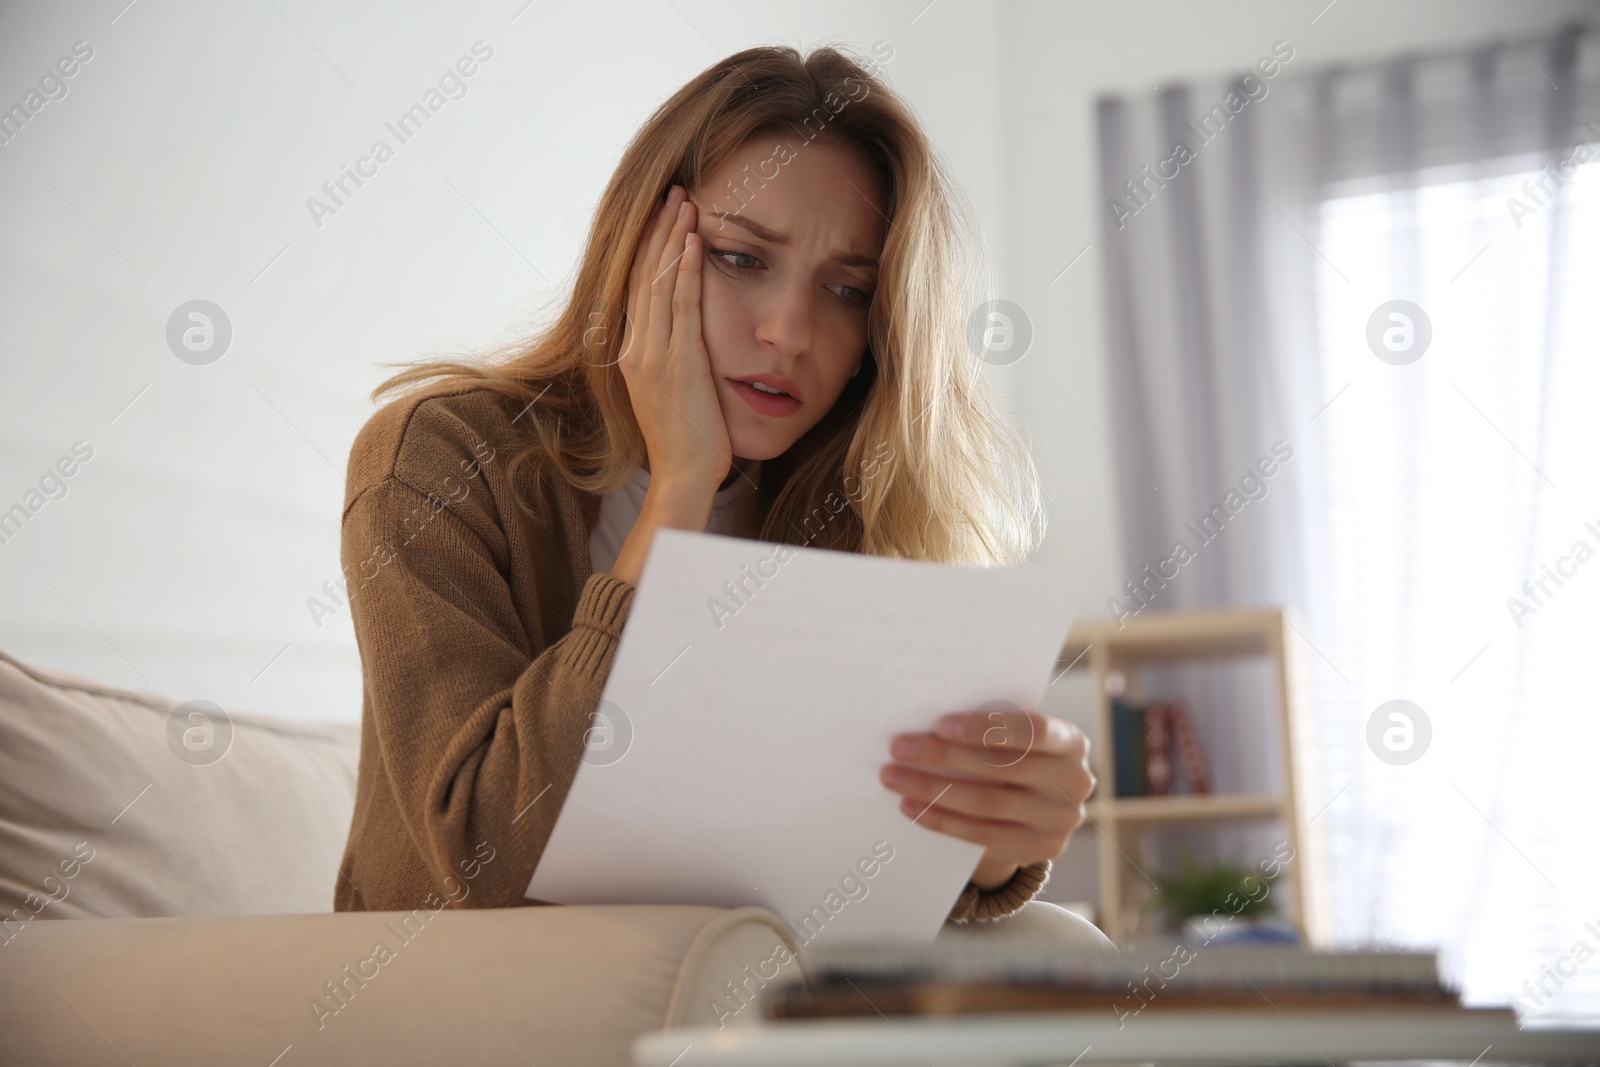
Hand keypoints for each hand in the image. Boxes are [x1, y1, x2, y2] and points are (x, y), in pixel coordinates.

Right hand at [617, 185, 730, 492]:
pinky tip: (694, 242)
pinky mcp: (676, 363)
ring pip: (658, 282)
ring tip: (685, 202)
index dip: (647, 248)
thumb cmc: (688, 442)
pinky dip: (685, 271)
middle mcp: (635, 349)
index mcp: (632, 354)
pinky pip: (680, 306)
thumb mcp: (675, 393)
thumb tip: (690, 340)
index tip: (661, 216)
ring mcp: (652, 355)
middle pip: (642, 275)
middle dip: (658, 230)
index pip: (636, 288)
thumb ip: (676, 361)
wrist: (683, 476)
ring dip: (672, 238)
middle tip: (674, 192)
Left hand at [880, 707, 1095, 889]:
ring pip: (986, 804)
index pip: (1032, 731)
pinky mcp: (1036, 849)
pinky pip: (980, 835)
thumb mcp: (1020, 738)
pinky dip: (941, 820)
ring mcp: (1057, 821)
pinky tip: (910, 806)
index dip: (986, 728)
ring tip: (893, 776)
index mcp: (1070, 742)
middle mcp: (1073, 782)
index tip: (940, 724)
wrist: (1043, 806)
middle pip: (1001, 769)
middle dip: (944, 756)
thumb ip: (993, 727)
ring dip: (932, 789)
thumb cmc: (1018, 754)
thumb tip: (928, 721)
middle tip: (899, 747)